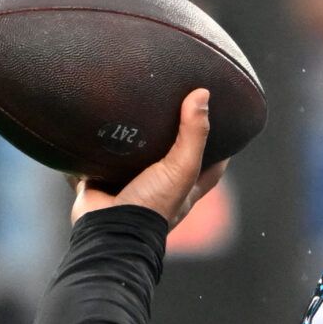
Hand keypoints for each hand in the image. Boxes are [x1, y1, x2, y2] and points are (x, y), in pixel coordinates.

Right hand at [70, 89, 225, 227]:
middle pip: (173, 158)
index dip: (220, 147)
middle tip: (174, 106)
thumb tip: (202, 94)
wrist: (105, 229)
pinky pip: (101, 160)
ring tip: (136, 107)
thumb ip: (193, 134)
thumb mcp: (181, 168)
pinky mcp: (102, 181)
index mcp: (185, 188)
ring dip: (135, 139)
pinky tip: (99, 122)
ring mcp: (130, 184)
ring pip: (136, 157)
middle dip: (173, 137)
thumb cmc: (151, 205)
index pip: (212, 166)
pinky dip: (101, 146)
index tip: (223, 123)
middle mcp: (160, 187)